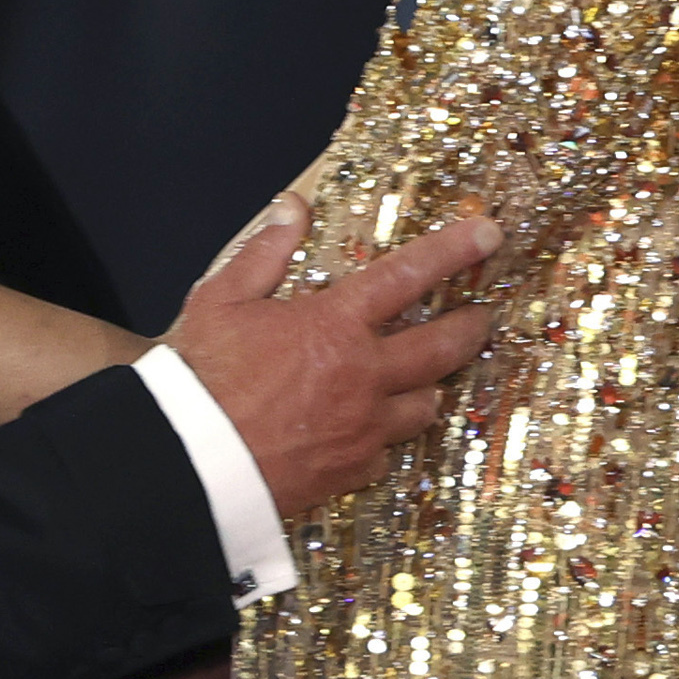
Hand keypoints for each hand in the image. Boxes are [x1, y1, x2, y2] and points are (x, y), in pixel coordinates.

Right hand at [167, 195, 497, 517]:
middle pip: (442, 348)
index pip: (408, 276)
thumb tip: (292, 207)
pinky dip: (386, 437)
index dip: (452, 250)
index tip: (488, 234)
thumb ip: (264, 252)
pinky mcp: (352, 471)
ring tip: (429, 376)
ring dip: (431, 385)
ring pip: (426, 404)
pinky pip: (388, 451)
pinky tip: (374, 430)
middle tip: (483, 316)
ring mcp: (364, 427)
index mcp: (335, 325)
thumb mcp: (221, 300)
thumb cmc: (201, 377)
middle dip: (470, 327)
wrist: (190, 461)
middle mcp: (363, 375)